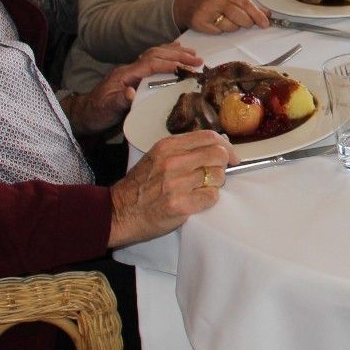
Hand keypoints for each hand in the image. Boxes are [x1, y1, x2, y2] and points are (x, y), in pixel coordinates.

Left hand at [66, 42, 202, 135]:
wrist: (86, 113)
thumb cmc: (97, 113)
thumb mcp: (107, 110)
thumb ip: (119, 101)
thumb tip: (131, 92)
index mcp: (124, 74)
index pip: (149, 64)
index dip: (167, 63)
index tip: (184, 66)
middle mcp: (129, 69)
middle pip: (155, 54)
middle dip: (177, 55)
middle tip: (197, 59)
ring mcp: (132, 70)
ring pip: (155, 53)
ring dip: (174, 52)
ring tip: (193, 52)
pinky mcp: (135, 75)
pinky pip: (153, 59)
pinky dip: (167, 53)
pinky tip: (176, 51)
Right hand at [107, 130, 238, 247]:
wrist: (119, 212)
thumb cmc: (140, 185)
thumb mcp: (157, 156)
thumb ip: (184, 149)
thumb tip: (218, 146)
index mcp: (168, 146)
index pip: (210, 137)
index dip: (226, 146)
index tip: (231, 156)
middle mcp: (173, 162)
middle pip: (218, 155)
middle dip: (222, 166)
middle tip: (214, 175)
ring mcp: (176, 184)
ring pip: (217, 177)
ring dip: (214, 184)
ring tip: (199, 189)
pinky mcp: (180, 205)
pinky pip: (211, 197)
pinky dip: (208, 200)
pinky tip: (195, 201)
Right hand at [175, 0, 269, 33]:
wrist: (186, 4)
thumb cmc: (212, 0)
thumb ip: (247, 5)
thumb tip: (267, 14)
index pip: (246, 4)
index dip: (257, 15)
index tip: (265, 23)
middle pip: (241, 17)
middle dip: (246, 23)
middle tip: (245, 22)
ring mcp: (206, 11)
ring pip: (231, 27)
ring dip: (232, 27)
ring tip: (224, 19)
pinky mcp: (199, 23)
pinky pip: (219, 32)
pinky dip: (220, 30)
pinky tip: (215, 23)